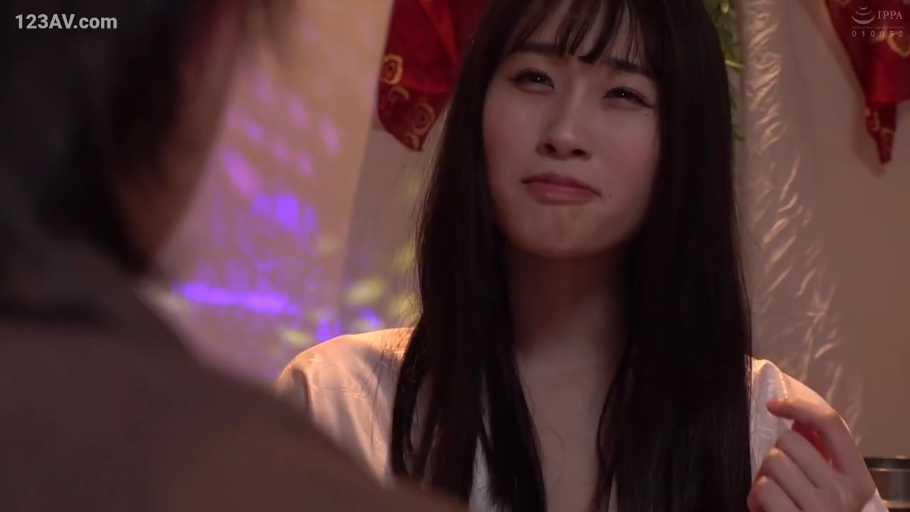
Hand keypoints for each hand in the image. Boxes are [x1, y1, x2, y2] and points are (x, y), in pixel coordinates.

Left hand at [747, 398, 876, 510]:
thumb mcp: (828, 488)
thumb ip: (819, 456)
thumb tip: (798, 421)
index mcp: (858, 480)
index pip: (832, 425)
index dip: (800, 407)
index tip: (774, 406)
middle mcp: (844, 494)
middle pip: (790, 442)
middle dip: (774, 456)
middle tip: (778, 480)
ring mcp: (822, 510)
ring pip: (773, 462)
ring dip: (762, 478)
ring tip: (772, 498)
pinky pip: (764, 488)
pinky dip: (754, 497)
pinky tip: (763, 509)